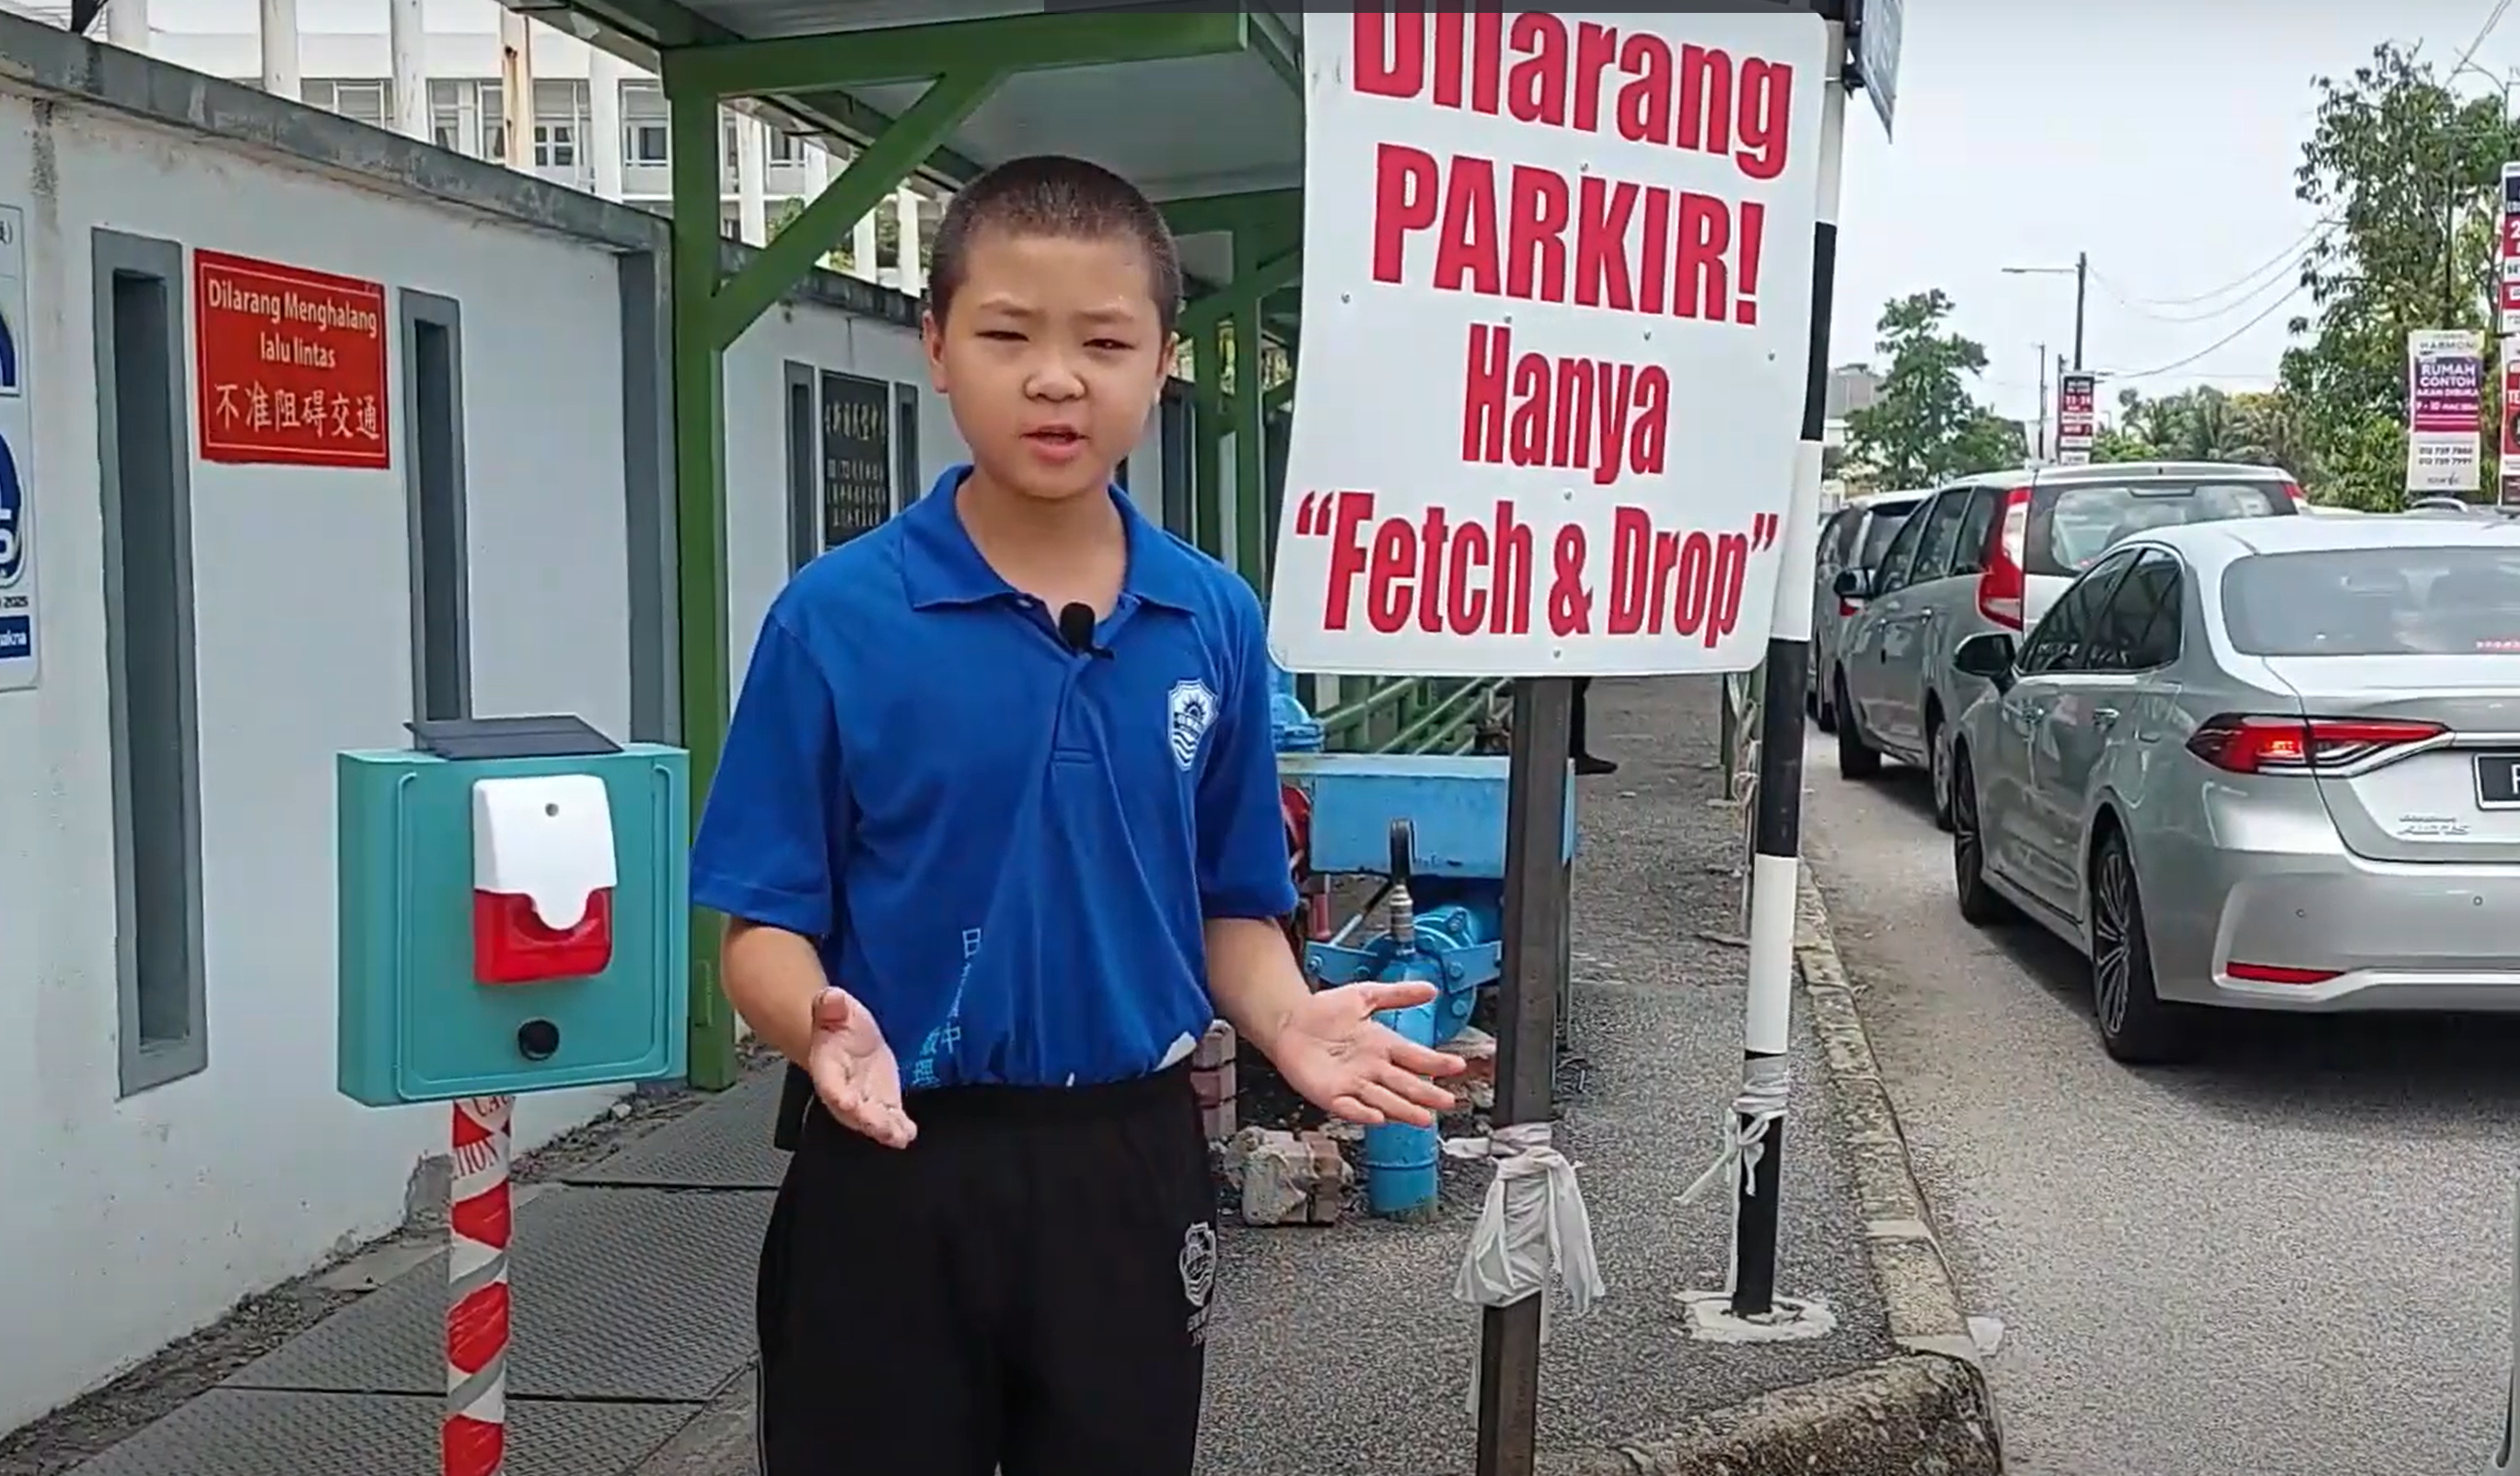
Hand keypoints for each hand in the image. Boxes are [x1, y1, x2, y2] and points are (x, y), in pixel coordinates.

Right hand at [806, 987, 916, 1148]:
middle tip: (881, 1127)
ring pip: (873, 1121)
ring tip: (899, 1136)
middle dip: (867, 1120)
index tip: (848, 1102)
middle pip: (853, 1111)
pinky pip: (891, 1119)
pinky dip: (900, 1129)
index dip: (839, 1095)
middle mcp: (844, 1093)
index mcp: (827, 1070)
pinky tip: (909, 1134)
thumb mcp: (833, 1008)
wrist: (845, 1039)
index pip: (831, 1085)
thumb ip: (831, 1005)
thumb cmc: (836, 1026)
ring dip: (886, 1130)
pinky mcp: (883, 1104)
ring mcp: (864, 1102)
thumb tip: (831, 996)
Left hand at [1266, 981, 1466, 1127]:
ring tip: (1422, 1118)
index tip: (1456, 1066)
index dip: (1436, 1062)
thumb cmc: (1325, 1011)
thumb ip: (1398, 994)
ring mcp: (1353, 1083)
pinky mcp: (1331, 1094)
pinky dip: (1363, 1113)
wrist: (1289, 1021)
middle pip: (1405, 1084)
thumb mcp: (1365, 995)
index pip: (1416, 1056)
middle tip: (1447, 1102)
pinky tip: (1377, 1117)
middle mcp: (1372, 1068)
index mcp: (1383, 1045)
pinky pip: (1349, 1107)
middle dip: (1426, 1094)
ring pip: (1383, 1099)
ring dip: (1403, 1110)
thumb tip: (1430, 989)